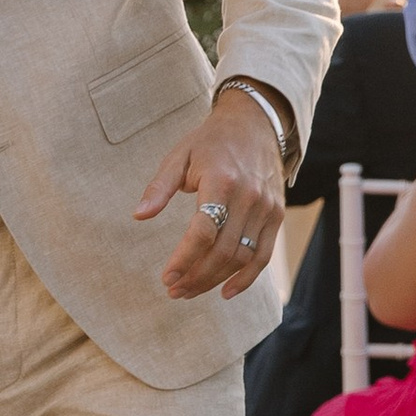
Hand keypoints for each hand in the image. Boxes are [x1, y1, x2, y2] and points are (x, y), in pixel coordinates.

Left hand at [138, 90, 284, 300]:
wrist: (255, 123)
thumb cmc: (211, 141)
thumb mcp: (179, 155)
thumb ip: (159, 186)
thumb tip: (139, 215)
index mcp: (221, 181)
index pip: (203, 231)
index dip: (184, 259)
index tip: (166, 277)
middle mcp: (248, 197)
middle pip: (222, 250)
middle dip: (196, 276)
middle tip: (174, 290)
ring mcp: (266, 208)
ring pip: (242, 257)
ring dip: (215, 280)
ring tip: (190, 290)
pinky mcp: (276, 214)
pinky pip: (263, 254)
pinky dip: (247, 278)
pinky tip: (226, 291)